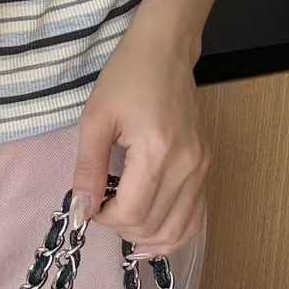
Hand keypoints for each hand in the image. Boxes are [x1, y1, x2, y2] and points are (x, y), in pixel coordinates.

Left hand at [69, 18, 208, 253]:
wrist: (165, 52)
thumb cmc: (126, 78)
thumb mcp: (95, 119)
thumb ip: (88, 169)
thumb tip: (81, 211)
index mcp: (157, 151)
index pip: (132, 212)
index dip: (105, 218)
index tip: (91, 202)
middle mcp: (187, 166)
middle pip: (153, 225)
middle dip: (121, 227)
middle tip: (103, 205)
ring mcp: (202, 168)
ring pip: (177, 229)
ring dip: (145, 235)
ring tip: (123, 222)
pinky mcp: (206, 168)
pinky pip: (196, 218)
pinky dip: (173, 233)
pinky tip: (152, 236)